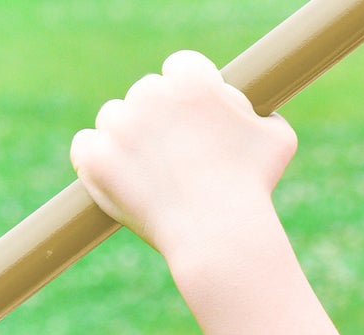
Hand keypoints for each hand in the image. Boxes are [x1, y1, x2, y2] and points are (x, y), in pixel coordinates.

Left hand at [71, 51, 296, 260]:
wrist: (221, 238)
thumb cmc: (253, 190)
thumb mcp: (278, 143)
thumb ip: (264, 116)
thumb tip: (258, 115)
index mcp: (191, 80)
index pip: (181, 67)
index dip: (189, 95)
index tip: (196, 121)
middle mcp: (150, 93)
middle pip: (146, 94)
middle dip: (160, 121)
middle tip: (182, 162)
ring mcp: (118, 125)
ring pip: (116, 119)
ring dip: (130, 141)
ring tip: (160, 180)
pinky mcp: (96, 158)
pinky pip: (86, 147)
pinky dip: (100, 162)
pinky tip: (126, 181)